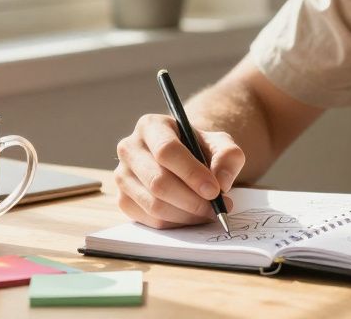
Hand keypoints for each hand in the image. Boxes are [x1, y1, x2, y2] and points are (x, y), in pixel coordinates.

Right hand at [114, 114, 245, 228]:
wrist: (183, 160)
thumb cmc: (200, 149)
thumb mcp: (220, 144)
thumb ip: (228, 157)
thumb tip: (221, 182)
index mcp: (151, 126)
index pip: (166, 150)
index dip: (191, 173)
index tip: (215, 191)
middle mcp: (129, 148)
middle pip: (158, 181)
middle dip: (192, 200)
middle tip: (216, 208)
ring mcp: (122, 176)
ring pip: (154, 205)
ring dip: (186, 215)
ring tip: (208, 212)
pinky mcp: (123, 200)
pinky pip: (150, 220)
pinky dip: (176, 223)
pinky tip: (192, 216)